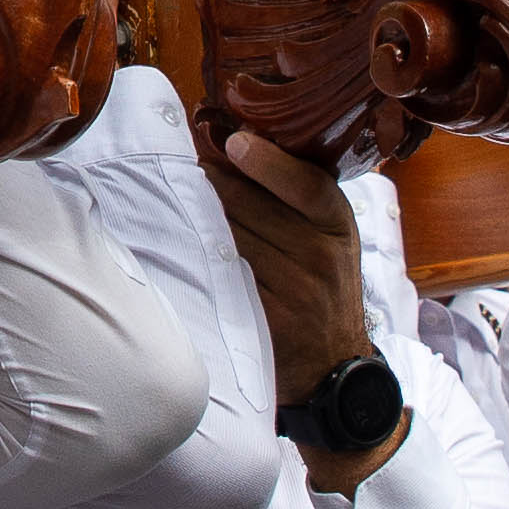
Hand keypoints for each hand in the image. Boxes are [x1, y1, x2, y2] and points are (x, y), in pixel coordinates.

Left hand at [206, 129, 406, 483]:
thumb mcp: (330, 241)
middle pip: (254, 207)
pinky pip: (224, 278)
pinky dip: (199, 257)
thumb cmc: (323, 289)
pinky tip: (178, 242)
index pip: (307, 185)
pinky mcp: (268, 320)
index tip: (234, 142)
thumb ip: (299, 200)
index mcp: (338, 226)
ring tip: (170, 192)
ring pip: (232, 239)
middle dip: (215, 181)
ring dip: (198, 214)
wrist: (332, 366)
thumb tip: (240, 145)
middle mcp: (321, 256)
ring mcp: (295, 291)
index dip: (268, 163)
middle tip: (182, 159)